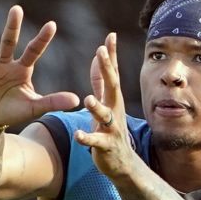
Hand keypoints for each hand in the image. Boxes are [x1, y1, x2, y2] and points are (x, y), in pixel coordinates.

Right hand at [0, 6, 79, 127]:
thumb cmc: (12, 111)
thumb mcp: (34, 107)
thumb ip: (53, 101)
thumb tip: (77, 101)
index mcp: (20, 69)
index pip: (33, 51)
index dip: (42, 39)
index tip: (52, 24)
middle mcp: (3, 64)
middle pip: (7, 42)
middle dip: (12, 27)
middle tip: (17, 9)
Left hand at [75, 33, 139, 179]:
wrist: (123, 164)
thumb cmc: (111, 130)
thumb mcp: (107, 103)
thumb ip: (101, 81)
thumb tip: (99, 57)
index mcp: (112, 100)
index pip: (113, 74)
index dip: (111, 56)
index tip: (110, 36)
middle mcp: (114, 111)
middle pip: (112, 87)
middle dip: (108, 70)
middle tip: (101, 52)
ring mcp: (112, 129)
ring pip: (105, 116)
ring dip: (97, 107)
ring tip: (88, 99)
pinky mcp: (105, 146)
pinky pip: (96, 142)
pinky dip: (87, 138)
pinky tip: (77, 135)